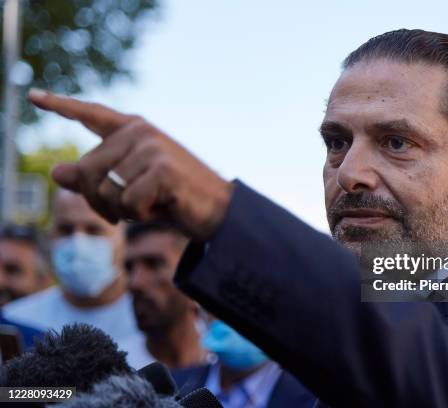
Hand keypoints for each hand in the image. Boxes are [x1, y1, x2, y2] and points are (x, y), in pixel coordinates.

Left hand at [28, 88, 232, 240]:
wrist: (218, 210)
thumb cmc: (173, 199)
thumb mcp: (129, 188)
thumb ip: (95, 178)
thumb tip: (55, 172)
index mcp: (134, 130)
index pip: (92, 114)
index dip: (61, 106)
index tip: (33, 96)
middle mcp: (140, 132)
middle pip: (86, 170)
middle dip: (99, 201)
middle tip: (127, 211)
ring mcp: (151, 147)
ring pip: (105, 189)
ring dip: (123, 211)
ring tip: (152, 205)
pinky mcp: (162, 168)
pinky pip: (127, 201)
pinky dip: (140, 215)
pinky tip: (162, 208)